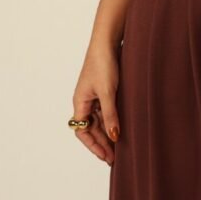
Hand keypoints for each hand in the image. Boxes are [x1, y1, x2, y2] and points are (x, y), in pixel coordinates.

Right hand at [70, 41, 120, 164]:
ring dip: (107, 134)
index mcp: (80, 102)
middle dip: (101, 143)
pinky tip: (120, 128)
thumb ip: (110, 115)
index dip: (93, 146)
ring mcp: (93, 96)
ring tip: (119, 147)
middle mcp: (84, 101)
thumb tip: (114, 136)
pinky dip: (111, 121)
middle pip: (91, 128)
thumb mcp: (108, 92)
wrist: (107, 42)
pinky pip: (105, 111)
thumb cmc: (103, 64)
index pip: (82, 131)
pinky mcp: (103, 90)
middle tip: (114, 158)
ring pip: (98, 121)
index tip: (105, 156)